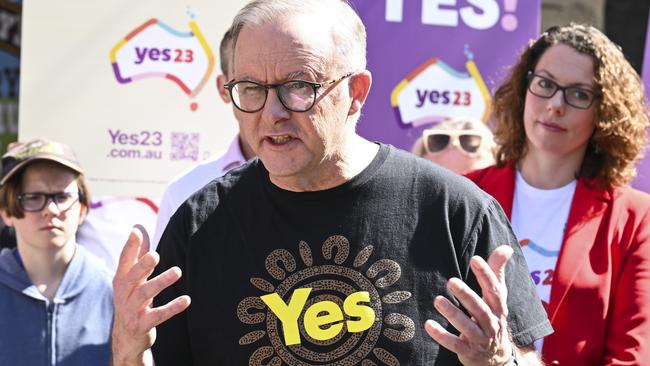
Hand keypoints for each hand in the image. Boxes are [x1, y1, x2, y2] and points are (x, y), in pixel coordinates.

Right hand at [111, 225, 190, 365]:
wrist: (126, 337)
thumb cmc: (132, 299)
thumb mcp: (132, 278)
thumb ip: (136, 254)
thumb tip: (137, 227)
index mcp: (121, 279)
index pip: (124, 260)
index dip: (130, 245)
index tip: (136, 231)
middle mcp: (123, 294)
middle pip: (132, 277)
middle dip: (142, 266)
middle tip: (156, 255)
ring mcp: (131, 310)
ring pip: (144, 294)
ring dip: (161, 282)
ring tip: (177, 271)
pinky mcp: (141, 325)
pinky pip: (157, 316)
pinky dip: (172, 307)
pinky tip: (186, 300)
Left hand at [425, 245, 513, 365]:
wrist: (496, 358)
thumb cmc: (492, 318)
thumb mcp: (496, 297)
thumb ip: (496, 272)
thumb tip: (506, 247)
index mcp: (498, 308)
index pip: (494, 290)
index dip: (486, 274)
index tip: (475, 259)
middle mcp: (492, 324)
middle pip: (480, 309)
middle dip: (466, 295)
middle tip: (451, 281)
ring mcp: (480, 339)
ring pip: (467, 327)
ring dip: (452, 314)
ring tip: (437, 300)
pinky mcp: (467, 351)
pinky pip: (454, 344)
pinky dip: (441, 335)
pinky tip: (428, 324)